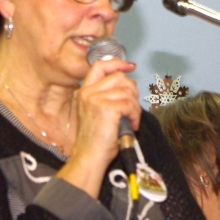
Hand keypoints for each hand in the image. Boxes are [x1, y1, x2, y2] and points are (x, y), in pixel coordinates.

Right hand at [58, 58, 139, 197]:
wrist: (90, 156)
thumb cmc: (97, 140)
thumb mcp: (98, 112)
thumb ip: (108, 96)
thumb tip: (128, 86)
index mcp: (84, 92)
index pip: (100, 66)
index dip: (117, 63)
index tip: (130, 66)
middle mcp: (88, 92)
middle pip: (119, 77)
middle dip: (132, 91)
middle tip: (131, 108)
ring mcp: (96, 99)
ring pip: (127, 91)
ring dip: (134, 106)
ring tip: (130, 120)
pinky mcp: (106, 108)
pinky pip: (130, 104)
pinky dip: (135, 115)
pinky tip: (131, 124)